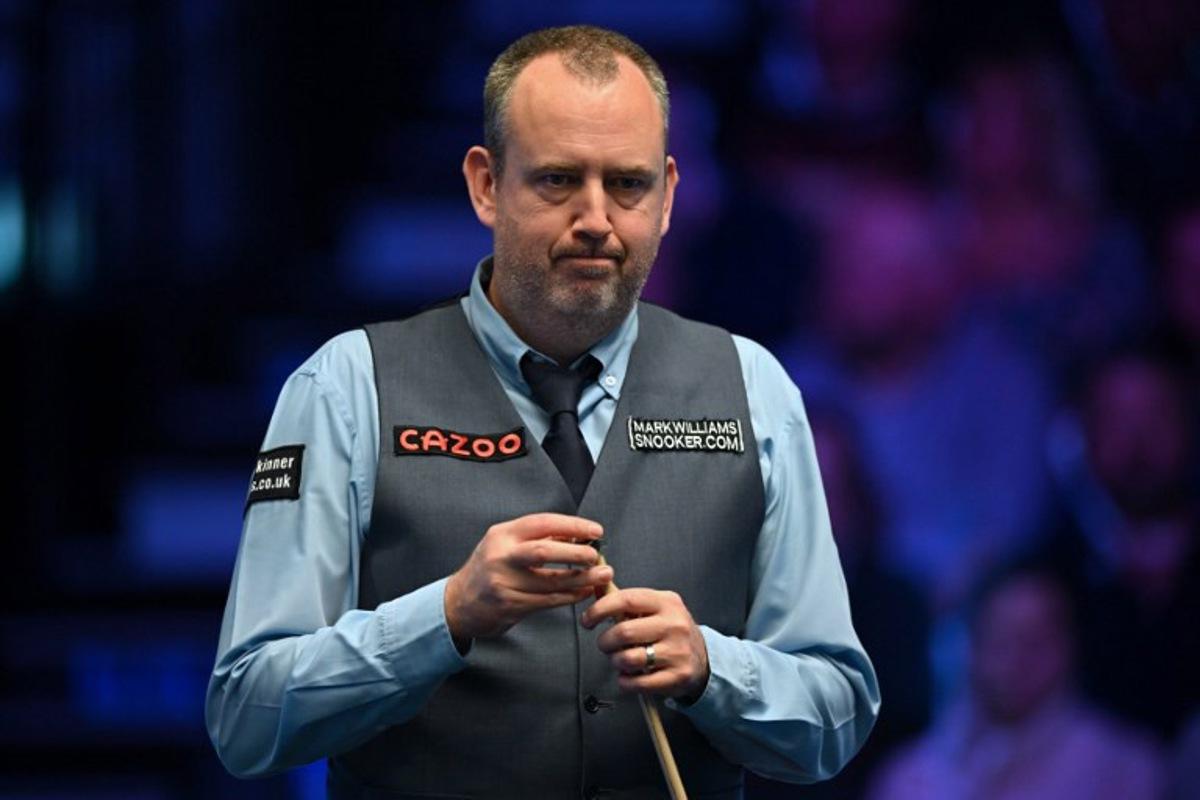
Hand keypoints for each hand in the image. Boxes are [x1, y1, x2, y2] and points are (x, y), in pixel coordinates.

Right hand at [444, 513, 611, 640]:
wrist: (459, 603)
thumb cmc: (489, 569)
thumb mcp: (505, 544)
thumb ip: (537, 538)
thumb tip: (577, 535)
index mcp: (503, 534)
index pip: (542, 523)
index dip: (573, 526)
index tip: (595, 531)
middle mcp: (500, 556)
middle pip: (544, 551)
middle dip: (576, 553)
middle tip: (597, 556)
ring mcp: (504, 582)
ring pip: (551, 581)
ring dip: (581, 578)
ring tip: (601, 575)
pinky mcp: (510, 605)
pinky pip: (548, 600)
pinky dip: (570, 596)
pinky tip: (584, 591)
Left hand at [581, 588, 709, 700]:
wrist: (702, 658)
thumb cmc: (670, 631)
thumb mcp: (656, 608)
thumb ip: (628, 601)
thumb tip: (596, 587)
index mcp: (666, 602)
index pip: (626, 599)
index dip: (600, 609)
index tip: (588, 619)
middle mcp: (674, 625)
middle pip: (624, 631)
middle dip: (605, 641)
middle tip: (605, 644)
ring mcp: (677, 651)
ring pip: (628, 658)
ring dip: (615, 662)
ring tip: (619, 660)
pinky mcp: (677, 676)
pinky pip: (638, 683)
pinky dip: (625, 681)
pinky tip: (627, 676)